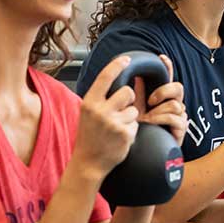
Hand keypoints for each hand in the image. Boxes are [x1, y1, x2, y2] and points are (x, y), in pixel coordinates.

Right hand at [75, 56, 141, 175]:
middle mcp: (100, 110)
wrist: (88, 163)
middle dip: (129, 99)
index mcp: (89, 102)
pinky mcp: (124, 134)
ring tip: (116, 128)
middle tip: (121, 109)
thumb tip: (113, 79)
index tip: (126, 59)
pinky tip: (119, 138)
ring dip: (129, 118)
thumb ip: (100, 98)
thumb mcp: (88, 113)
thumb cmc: (89, 137)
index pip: (105, 77)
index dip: (117, 65)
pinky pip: (135, 124)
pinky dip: (131, 130)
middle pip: (127, 92)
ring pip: (133, 110)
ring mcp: (113, 122)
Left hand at [137, 55, 186, 144]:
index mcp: (162, 98)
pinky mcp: (181, 128)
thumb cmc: (140, 131)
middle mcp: (173, 105)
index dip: (167, 67)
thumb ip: (137, 94)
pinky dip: (161, 119)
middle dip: (164, 90)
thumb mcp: (136, 109)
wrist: (143, 152)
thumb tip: (134, 75)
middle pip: (178, 88)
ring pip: (175, 104)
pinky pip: (175, 117)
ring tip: (147, 119)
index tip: (161, 57)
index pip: (168, 78)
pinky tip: (152, 124)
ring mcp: (179, 116)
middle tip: (150, 100)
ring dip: (159, 111)